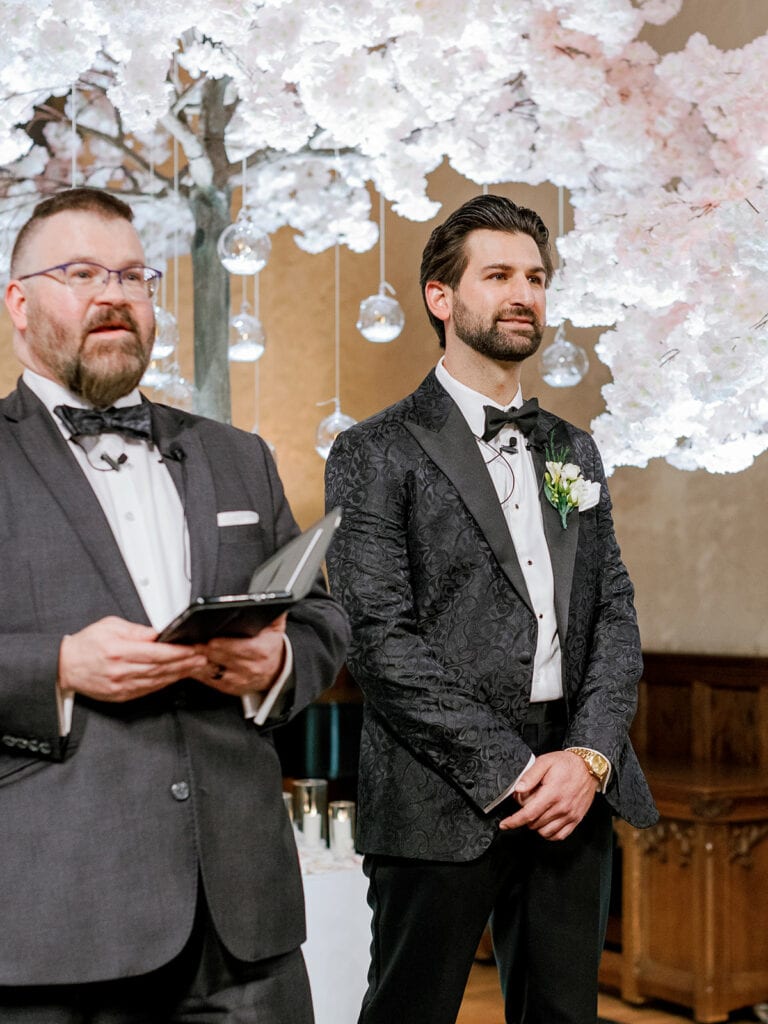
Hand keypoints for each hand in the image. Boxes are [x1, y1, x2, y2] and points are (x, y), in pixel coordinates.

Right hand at [59, 616, 207, 701]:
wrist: (65, 666)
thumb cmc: (86, 644)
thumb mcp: (110, 626)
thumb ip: (136, 630)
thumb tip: (159, 633)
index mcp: (118, 650)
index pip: (155, 653)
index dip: (177, 652)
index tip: (193, 648)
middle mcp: (121, 670)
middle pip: (160, 668)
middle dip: (185, 663)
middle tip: (202, 657)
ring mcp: (121, 685)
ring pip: (157, 680)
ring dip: (179, 674)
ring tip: (195, 666)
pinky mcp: (121, 695)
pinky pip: (148, 689)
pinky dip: (164, 683)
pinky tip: (175, 676)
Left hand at [193, 614, 287, 696]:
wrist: (273, 672)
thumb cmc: (270, 648)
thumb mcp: (276, 629)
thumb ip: (274, 613)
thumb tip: (270, 599)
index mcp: (260, 651)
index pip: (240, 648)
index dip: (224, 644)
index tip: (211, 639)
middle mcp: (249, 667)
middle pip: (222, 658)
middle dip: (206, 650)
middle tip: (193, 642)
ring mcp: (237, 679)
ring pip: (212, 670)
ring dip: (199, 661)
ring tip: (189, 651)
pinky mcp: (226, 687)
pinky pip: (208, 679)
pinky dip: (197, 671)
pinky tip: (190, 662)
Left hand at [499, 750, 597, 840]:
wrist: (589, 768)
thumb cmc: (566, 764)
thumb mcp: (545, 761)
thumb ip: (530, 775)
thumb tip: (518, 789)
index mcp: (552, 793)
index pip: (529, 814)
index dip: (514, 821)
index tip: (504, 824)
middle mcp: (561, 808)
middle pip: (534, 823)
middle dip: (525, 816)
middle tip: (528, 802)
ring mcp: (570, 815)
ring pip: (545, 832)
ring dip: (536, 825)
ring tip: (537, 810)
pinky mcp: (576, 820)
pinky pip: (559, 835)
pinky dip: (549, 833)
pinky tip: (545, 822)